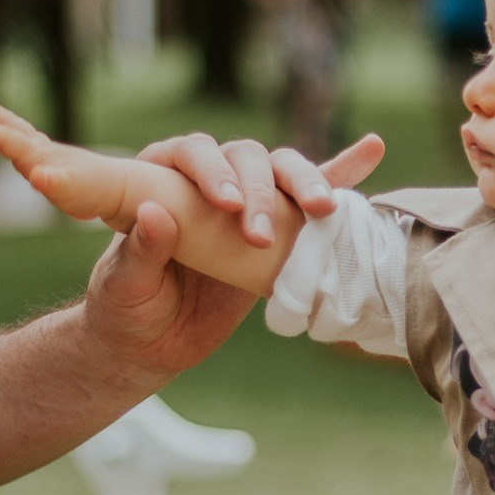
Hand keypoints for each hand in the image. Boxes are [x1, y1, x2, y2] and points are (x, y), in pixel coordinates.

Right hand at [0, 104, 134, 227]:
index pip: (6, 137)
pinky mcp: (43, 160)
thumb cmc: (94, 191)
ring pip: (9, 128)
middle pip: (5, 123)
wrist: (115, 188)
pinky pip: (15, 140)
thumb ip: (56, 183)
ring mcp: (40, 151)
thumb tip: (38, 175)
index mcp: (39, 154)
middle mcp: (38, 148)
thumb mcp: (74, 191)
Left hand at [78, 134, 384, 378]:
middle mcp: (209, 180)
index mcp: (163, 180)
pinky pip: (311, 195)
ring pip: (281, 171)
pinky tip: (371, 149)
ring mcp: (248, 200)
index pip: (192, 153)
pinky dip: (343, 171)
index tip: (226, 204)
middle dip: (260, 189)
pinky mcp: (279, 228)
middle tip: (260, 233)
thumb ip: (139, 252)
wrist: (152, 344)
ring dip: (304, 182)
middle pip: (244, 159)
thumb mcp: (123, 286)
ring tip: (322, 207)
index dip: (211, 170)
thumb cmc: (127, 308)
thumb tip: (155, 214)